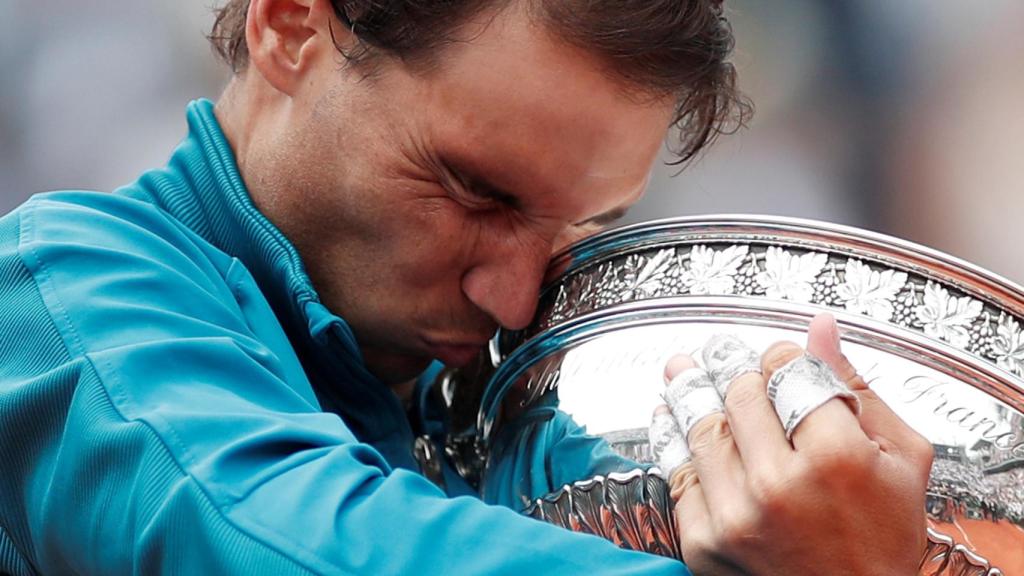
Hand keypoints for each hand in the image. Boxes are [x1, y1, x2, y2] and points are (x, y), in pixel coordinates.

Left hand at [653, 314, 933, 575]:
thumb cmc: (883, 540)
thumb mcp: (900, 458)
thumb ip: (855, 387)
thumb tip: (821, 329)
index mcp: (834, 456)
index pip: (786, 371)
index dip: (778, 355)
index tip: (776, 355)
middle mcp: (777, 483)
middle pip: (737, 394)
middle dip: (729, 365)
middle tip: (719, 352)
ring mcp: (735, 514)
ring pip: (700, 427)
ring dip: (688, 392)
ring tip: (681, 370)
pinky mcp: (704, 540)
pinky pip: (679, 474)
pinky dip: (672, 441)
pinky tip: (669, 419)